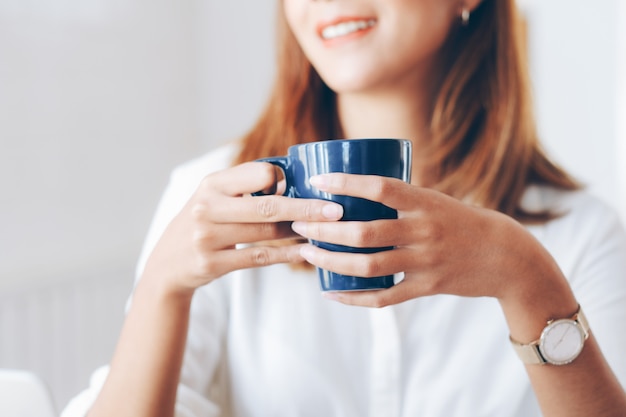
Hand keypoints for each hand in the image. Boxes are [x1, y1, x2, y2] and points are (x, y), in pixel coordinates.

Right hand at [141, 162, 342, 295]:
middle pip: (269, 205)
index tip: (304, 185)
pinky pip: (260, 257)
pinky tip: (306, 252)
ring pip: (267, 233)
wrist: (166, 265)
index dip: (284, 179)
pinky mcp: (212, 263)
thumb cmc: (202, 224)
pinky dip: (286, 255)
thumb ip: (244, 186)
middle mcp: (208, 206)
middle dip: (307, 208)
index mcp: (212, 183)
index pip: (259, 172)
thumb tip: (291, 175)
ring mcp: (207, 236)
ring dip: (300, 232)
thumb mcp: (213, 197)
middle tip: (337, 210)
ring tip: (325, 230)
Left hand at [291, 173, 556, 307]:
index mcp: (425, 202)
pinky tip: (332, 294)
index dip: (346, 183)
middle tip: (300, 223)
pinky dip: (354, 298)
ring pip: (369, 266)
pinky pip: (384, 298)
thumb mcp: (436, 200)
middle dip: (326, 228)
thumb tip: (357, 192)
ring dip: (332, 261)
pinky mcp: (427, 287)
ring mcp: (425, 262)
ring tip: (307, 253)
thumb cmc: (463, 222)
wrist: (507, 256)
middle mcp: (423, 231)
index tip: (317, 180)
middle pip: (364, 232)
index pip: (380, 187)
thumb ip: (401, 199)